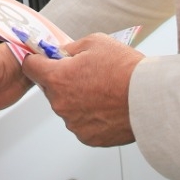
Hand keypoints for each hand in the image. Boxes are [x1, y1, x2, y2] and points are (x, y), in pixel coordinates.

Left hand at [21, 34, 142, 146]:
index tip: (43, 60)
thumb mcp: (95, 42)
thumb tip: (61, 53)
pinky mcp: (87, 137)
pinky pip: (81, 123)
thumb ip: (70, 48)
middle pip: (50, 88)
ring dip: (77, 99)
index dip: (37, 61)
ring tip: (103, 91)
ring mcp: (73, 123)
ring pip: (67, 107)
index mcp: (57, 78)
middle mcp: (60, 103)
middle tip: (87, 74)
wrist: (149, 99)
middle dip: (63, 80)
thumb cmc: (126, 70)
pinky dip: (90, 116)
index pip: (30, 67)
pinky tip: (107, 107)